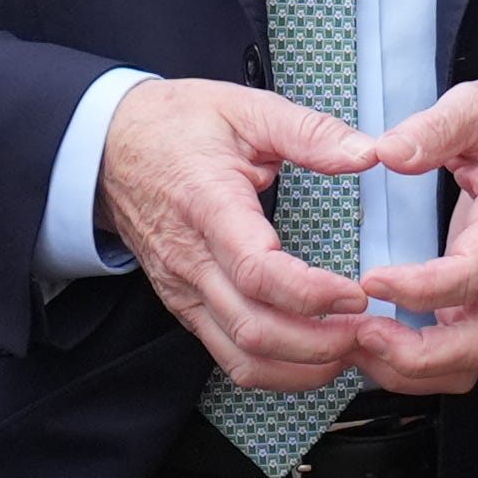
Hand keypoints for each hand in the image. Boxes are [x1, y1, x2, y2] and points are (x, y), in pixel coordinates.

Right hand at [97, 75, 379, 391]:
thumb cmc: (176, 125)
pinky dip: (277, 370)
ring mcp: (184, 291)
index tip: (357, 293)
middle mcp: (191, 261)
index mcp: (208, 207)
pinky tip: (315, 357)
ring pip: (241, 357)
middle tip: (370, 329)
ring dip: (302, 367)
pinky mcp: (184, 307)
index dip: (313, 294)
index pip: (257, 272)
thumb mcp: (244, 107)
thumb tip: (367, 153)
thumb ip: (308, 132)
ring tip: (351, 349)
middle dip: (320, 343)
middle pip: (254, 329)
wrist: (108, 147)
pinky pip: (229, 358)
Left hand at [348, 78, 477, 393]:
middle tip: (354, 333)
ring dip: (407, 369)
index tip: (369, 280)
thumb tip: (387, 153)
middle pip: (472, 347)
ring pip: (465, 363)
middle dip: (409, 357)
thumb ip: (437, 128)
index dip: (417, 289)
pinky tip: (373, 339)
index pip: (470, 276)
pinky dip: (413, 361)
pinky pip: (457, 352)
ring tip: (354, 342)